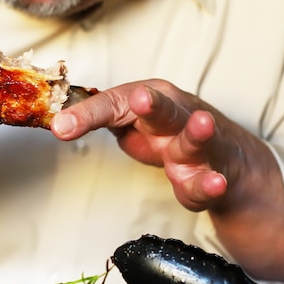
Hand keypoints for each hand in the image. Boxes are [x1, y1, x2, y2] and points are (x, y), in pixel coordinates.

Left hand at [52, 79, 283, 280]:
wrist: (226, 158)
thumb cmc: (168, 133)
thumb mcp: (130, 121)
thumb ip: (97, 118)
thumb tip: (57, 123)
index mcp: (151, 100)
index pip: (115, 104)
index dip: (88, 115)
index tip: (61, 127)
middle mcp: (175, 119)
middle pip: (165, 110)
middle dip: (153, 105)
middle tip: (140, 99)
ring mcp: (196, 148)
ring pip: (195, 141)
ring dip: (197, 134)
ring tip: (202, 125)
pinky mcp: (210, 176)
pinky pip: (207, 182)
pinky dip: (211, 183)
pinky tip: (216, 183)